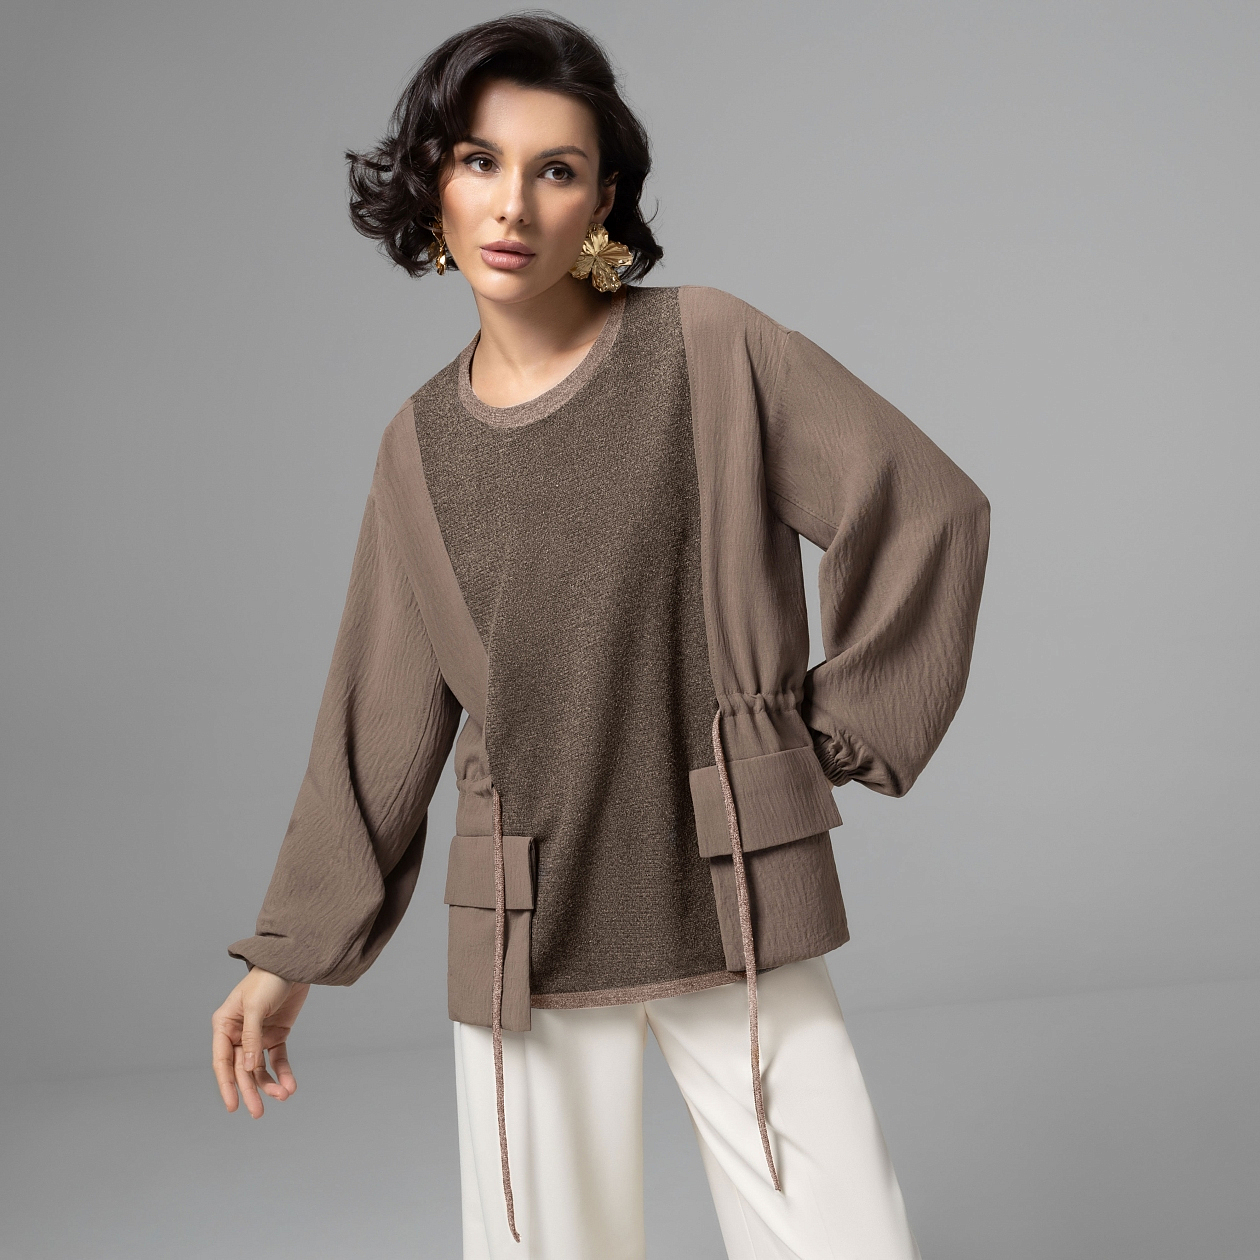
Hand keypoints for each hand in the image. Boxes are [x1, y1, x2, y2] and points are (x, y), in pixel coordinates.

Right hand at [211, 967, 309, 1117]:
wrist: (294, 964)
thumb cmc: (268, 979)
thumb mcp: (255, 1007)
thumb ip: (251, 1037)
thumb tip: (247, 1068)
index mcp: (224, 1025)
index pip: (222, 1061)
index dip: (226, 1085)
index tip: (233, 1106)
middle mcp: (238, 1034)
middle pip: (241, 1069)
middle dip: (250, 1091)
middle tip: (257, 1113)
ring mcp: (258, 1036)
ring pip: (259, 1068)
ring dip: (269, 1084)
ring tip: (282, 1096)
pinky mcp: (277, 1035)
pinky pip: (278, 1059)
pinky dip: (283, 1072)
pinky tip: (290, 1085)